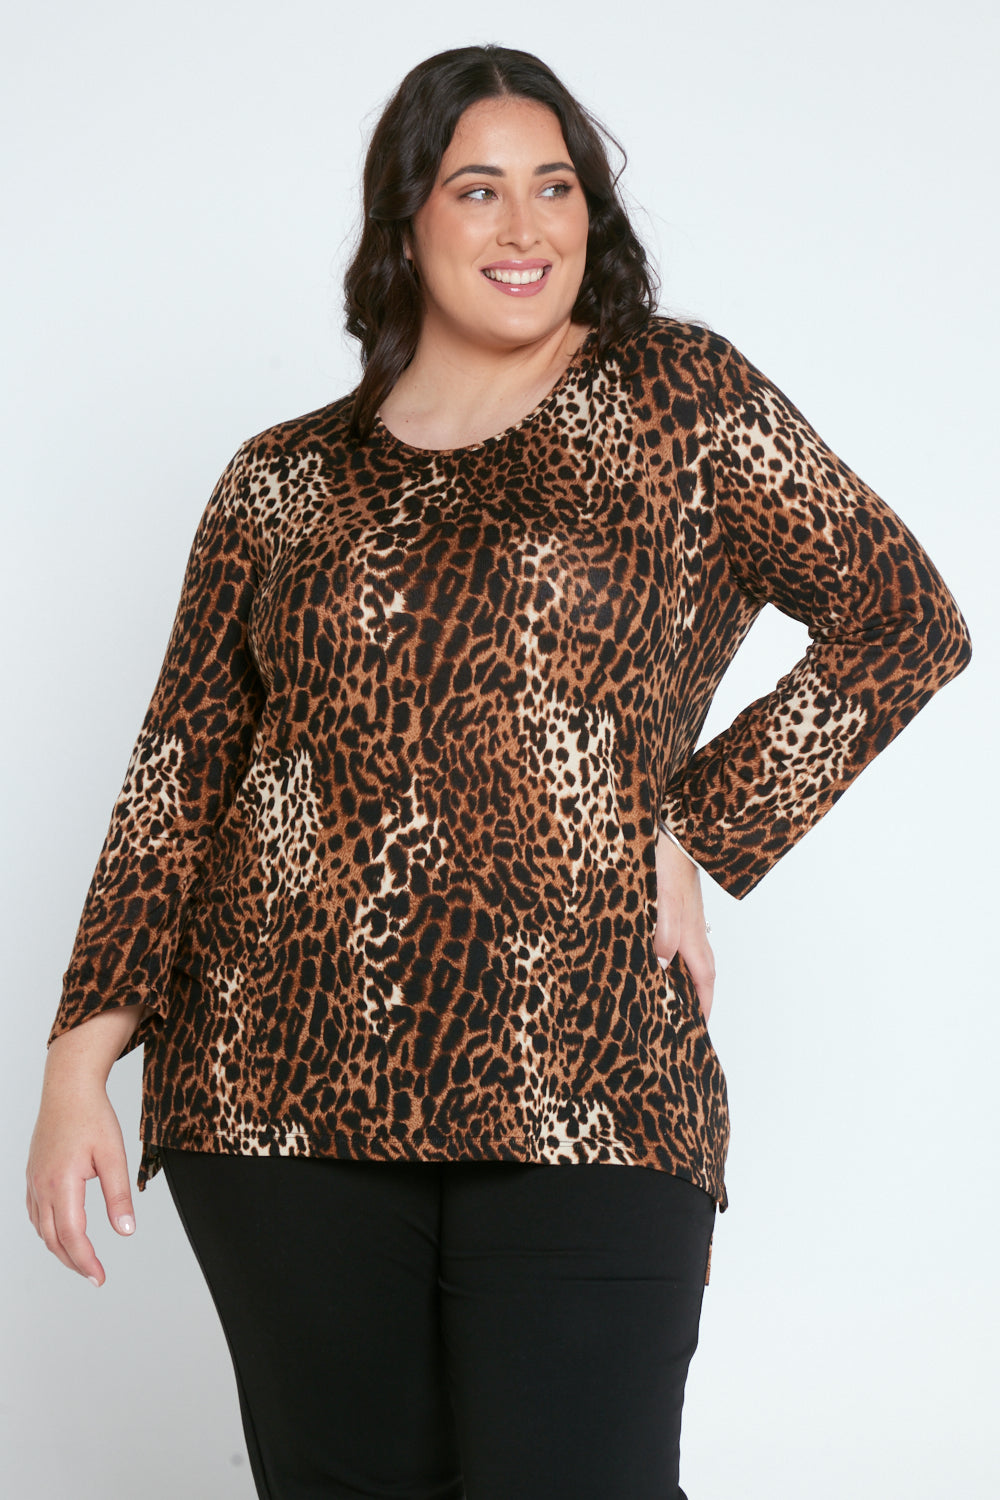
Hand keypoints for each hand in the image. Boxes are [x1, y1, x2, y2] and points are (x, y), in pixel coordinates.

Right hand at [26, 1077, 135, 1286]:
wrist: (68, 1089)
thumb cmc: (92, 1116)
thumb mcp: (113, 1155)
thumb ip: (118, 1196)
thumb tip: (126, 1230)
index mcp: (62, 1183)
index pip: (72, 1236)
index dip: (86, 1261)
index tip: (99, 1277)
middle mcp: (42, 1186)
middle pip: (53, 1239)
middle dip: (73, 1262)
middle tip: (94, 1275)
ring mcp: (34, 1182)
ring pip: (42, 1229)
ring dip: (60, 1249)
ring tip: (82, 1259)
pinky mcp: (33, 1176)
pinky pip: (36, 1213)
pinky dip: (49, 1230)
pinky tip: (62, 1233)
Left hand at [653, 833, 714, 1020]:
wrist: (671, 833)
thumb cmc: (668, 864)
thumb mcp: (662, 902)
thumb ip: (663, 934)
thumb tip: (661, 966)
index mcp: (691, 937)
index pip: (703, 982)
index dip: (702, 1008)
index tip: (698, 1032)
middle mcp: (690, 932)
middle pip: (696, 975)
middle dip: (691, 1000)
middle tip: (679, 1023)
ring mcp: (683, 920)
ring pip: (684, 959)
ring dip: (678, 980)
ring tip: (664, 1000)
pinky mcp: (672, 908)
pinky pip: (672, 943)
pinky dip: (667, 958)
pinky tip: (651, 958)